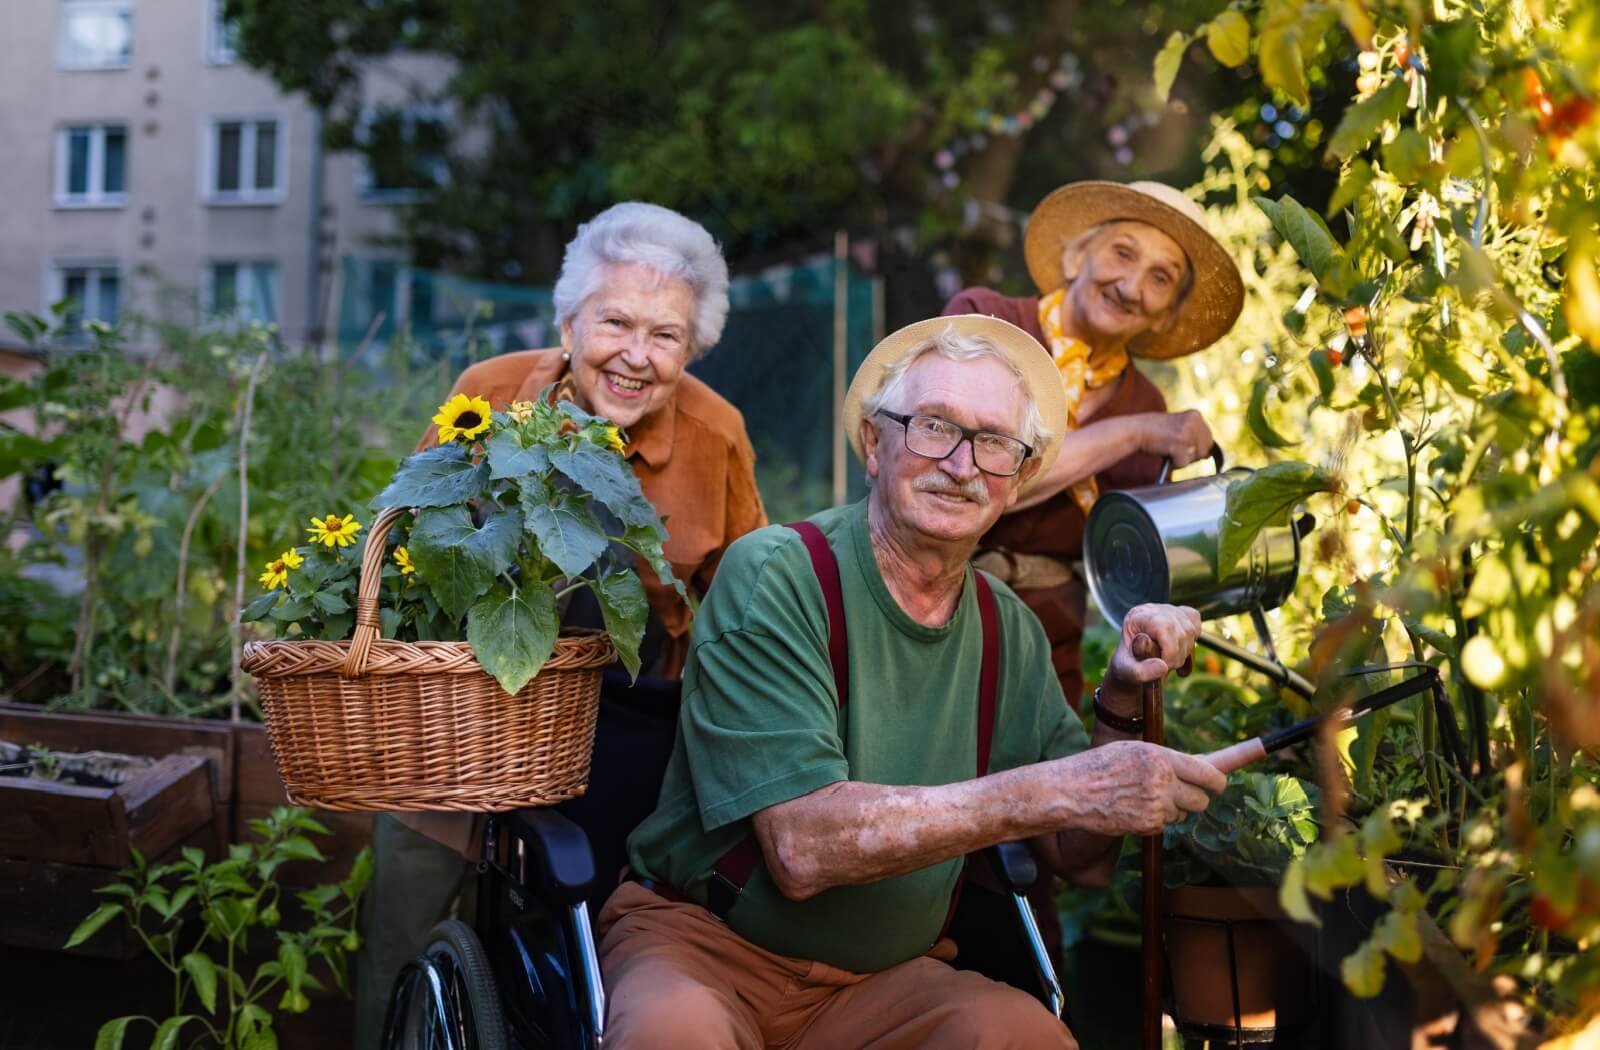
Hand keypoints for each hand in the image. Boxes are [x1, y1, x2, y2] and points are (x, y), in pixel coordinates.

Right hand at [1057, 740, 1227, 835]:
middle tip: (1179, 796)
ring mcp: (1156, 805)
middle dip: (1195, 800)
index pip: (1208, 773)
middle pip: (1202, 800)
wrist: (1071, 791)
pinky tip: (1132, 810)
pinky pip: (1164, 826)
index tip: (1219, 785)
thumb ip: (1164, 759)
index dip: (1217, 782)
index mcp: (1161, 757)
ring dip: (1171, 811)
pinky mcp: (1147, 825)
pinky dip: (1154, 822)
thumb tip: (1199, 764)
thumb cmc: (1100, 766)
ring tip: (1142, 799)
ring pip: (1182, 815)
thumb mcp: (1133, 751)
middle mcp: (1162, 780)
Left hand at [1099, 604, 1201, 716]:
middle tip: (1167, 668)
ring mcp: (1169, 609)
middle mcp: (1154, 609)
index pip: (1165, 627)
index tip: (1164, 667)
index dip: (1170, 652)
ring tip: (1171, 662)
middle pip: (1181, 630)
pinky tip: (1180, 652)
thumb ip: (1141, 672)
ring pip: (1191, 630)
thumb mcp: (1127, 672)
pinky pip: (1196, 624)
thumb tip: (1163, 667)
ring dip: (1185, 652)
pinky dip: (1191, 642)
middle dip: (1178, 656)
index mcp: (1137, 617)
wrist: (1132, 661)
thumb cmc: (1128, 665)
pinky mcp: (1181, 614)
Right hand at [1137, 410, 1212, 467]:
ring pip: (1194, 457)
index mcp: (1195, 415)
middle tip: (1174, 448)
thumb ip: (1193, 434)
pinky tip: (1164, 452)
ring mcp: (1188, 432)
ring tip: (1168, 448)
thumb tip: (1209, 454)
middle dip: (1191, 454)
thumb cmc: (1154, 431)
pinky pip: (1183, 463)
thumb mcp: (1178, 425)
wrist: (1135, 430)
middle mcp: (1194, 421)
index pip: (1209, 439)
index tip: (1183, 446)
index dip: (1197, 448)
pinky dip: (1173, 463)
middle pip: (1205, 449)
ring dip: (1181, 458)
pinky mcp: (1179, 443)